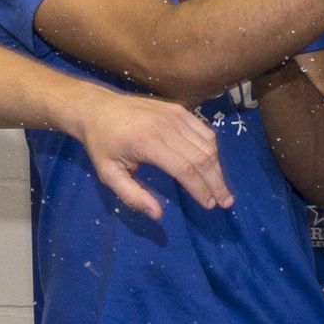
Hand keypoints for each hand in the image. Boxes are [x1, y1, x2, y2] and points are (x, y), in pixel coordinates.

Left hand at [72, 88, 232, 219]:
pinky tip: (213, 165)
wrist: (98, 108)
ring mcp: (176, 115)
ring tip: (220, 187)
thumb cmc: (102, 144)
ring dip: (217, 168)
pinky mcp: (180, 110)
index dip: (200, 189)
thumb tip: (158, 214)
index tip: (209, 205)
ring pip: (207, 145)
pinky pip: (205, 131)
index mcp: (147, 142)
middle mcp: (166, 126)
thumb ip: (132, 195)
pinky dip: (213, 150)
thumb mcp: (108, 174)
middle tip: (225, 202)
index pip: (184, 169)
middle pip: (202, 157)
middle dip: (216, 182)